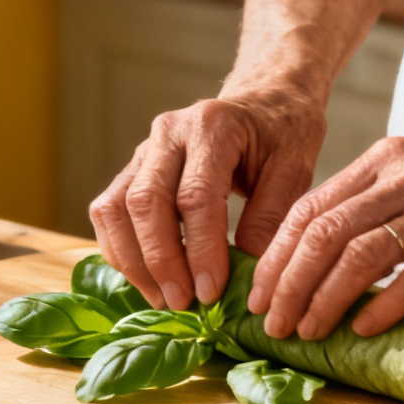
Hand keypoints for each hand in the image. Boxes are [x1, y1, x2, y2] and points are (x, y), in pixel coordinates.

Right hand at [90, 87, 325, 310]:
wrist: (264, 100)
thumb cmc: (283, 133)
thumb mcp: (295, 168)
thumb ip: (271, 218)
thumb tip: (248, 277)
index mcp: (213, 126)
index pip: (195, 196)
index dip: (200, 250)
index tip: (210, 292)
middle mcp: (168, 132)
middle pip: (145, 202)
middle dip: (161, 260)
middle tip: (183, 302)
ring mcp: (144, 149)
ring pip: (115, 207)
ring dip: (133, 260)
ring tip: (162, 298)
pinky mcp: (133, 168)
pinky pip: (108, 210)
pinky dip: (120, 249)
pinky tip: (148, 279)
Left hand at [248, 123, 403, 338]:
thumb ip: (379, 201)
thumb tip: (327, 253)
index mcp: (386, 158)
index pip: (309, 207)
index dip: (276, 255)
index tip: (258, 293)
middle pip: (323, 232)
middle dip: (287, 284)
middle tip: (270, 323)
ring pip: (360, 255)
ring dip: (324, 300)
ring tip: (307, 332)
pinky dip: (381, 306)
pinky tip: (363, 329)